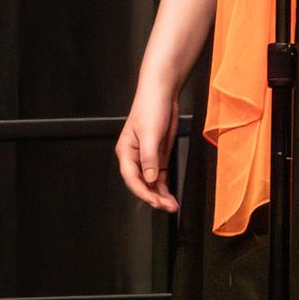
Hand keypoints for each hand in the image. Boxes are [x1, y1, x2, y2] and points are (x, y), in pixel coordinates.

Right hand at [116, 82, 180, 212]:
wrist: (163, 92)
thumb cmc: (151, 107)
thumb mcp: (150, 133)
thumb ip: (150, 157)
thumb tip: (150, 179)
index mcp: (126, 152)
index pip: (132, 178)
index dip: (143, 192)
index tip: (155, 201)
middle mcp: (135, 157)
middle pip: (142, 183)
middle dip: (154, 197)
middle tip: (168, 207)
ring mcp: (147, 157)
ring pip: (152, 182)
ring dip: (160, 194)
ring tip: (172, 205)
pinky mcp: (158, 154)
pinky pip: (160, 175)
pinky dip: (165, 185)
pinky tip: (170, 195)